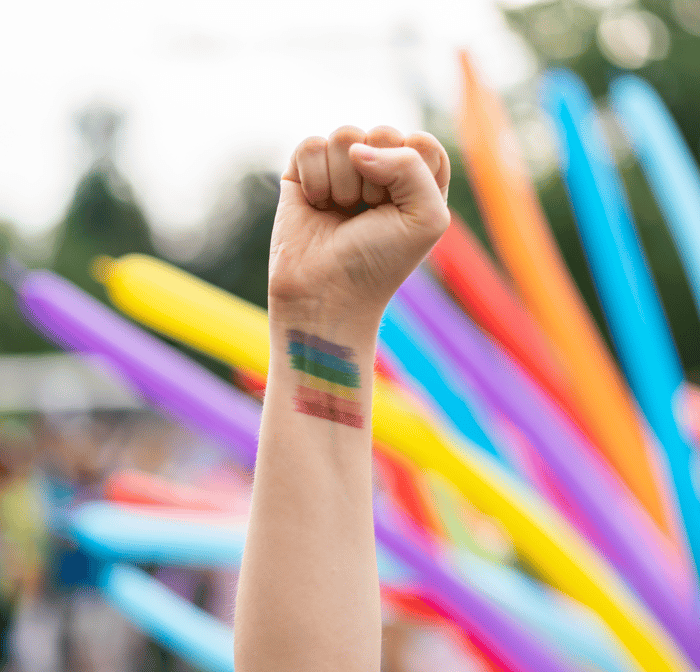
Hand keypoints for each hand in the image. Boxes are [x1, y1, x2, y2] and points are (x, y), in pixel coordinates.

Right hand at [268, 125, 449, 327]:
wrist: (324, 294)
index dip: (412, 175)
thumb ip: (413, 165)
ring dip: (342, 184)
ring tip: (340, 214)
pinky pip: (311, 145)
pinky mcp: (304, 171)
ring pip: (345, 136)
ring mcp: (341, 168)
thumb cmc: (380, 263)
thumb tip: (357, 149)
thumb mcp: (426, 218)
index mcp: (417, 181)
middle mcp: (380, 170)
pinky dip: (313, 180)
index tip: (400, 213)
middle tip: (367, 216)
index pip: (423, 143)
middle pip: (383, 133)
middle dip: (375, 181)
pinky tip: (315, 206)